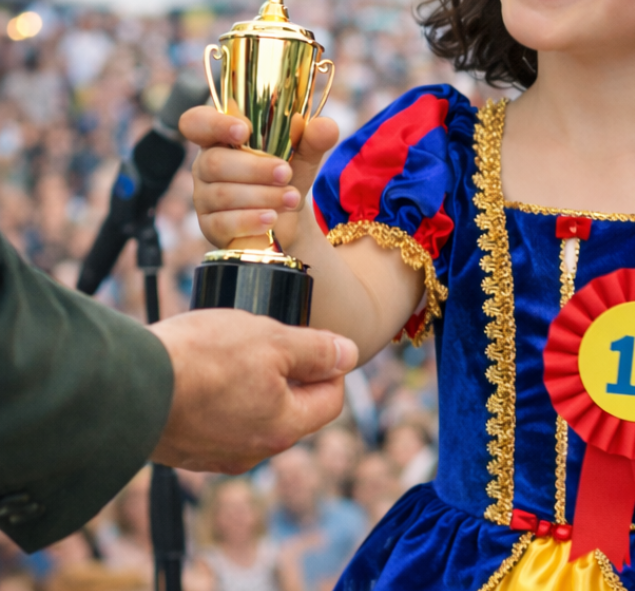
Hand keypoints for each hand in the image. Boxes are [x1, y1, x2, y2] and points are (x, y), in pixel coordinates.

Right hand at [149, 308, 358, 473]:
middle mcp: (252, 453)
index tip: (316, 339)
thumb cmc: (204, 358)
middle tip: (272, 338)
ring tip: (234, 350)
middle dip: (291, 373)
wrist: (125, 385)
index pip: (330, 401)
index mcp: (283, 429)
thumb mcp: (273, 339)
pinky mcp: (185, 450)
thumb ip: (317, 351)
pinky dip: (221, 397)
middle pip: (293, 410)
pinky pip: (219, 422)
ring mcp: (215, 456)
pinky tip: (206, 370)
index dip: (330, 366)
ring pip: (254, 415)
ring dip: (254, 384)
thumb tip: (349, 354)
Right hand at [181, 106, 337, 253]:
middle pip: (214, 162)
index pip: (196, 122)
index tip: (244, 129)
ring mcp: (204, 197)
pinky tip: (271, 218)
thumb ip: (314, 137)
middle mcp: (206, 164)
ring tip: (291, 198)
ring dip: (261, 196)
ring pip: (222, 194)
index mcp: (221, 137)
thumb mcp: (304, 153)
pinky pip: (222, 223)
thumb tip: (325, 127)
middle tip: (286, 173)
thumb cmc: (286, 174)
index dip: (214, 124)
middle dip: (254, 168)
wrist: (288, 216)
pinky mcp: (210, 226)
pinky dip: (250, 220)